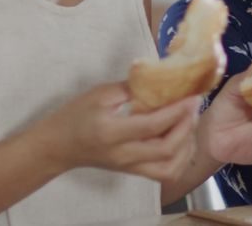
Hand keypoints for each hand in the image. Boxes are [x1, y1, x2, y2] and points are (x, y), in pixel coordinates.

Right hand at [34, 82, 199, 182]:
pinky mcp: (133, 172)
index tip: (193, 97)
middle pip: (166, 149)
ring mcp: (129, 167)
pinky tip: (183, 140)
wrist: (57, 146)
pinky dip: (180, 159)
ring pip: (169, 167)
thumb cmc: (75, 115)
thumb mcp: (100, 94)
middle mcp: (123, 154)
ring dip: (186, 146)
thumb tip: (162, 78)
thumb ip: (132, 87)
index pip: (153, 125)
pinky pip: (164, 173)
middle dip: (187, 127)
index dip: (177, 111)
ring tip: (189, 123)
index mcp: (112, 132)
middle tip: (194, 106)